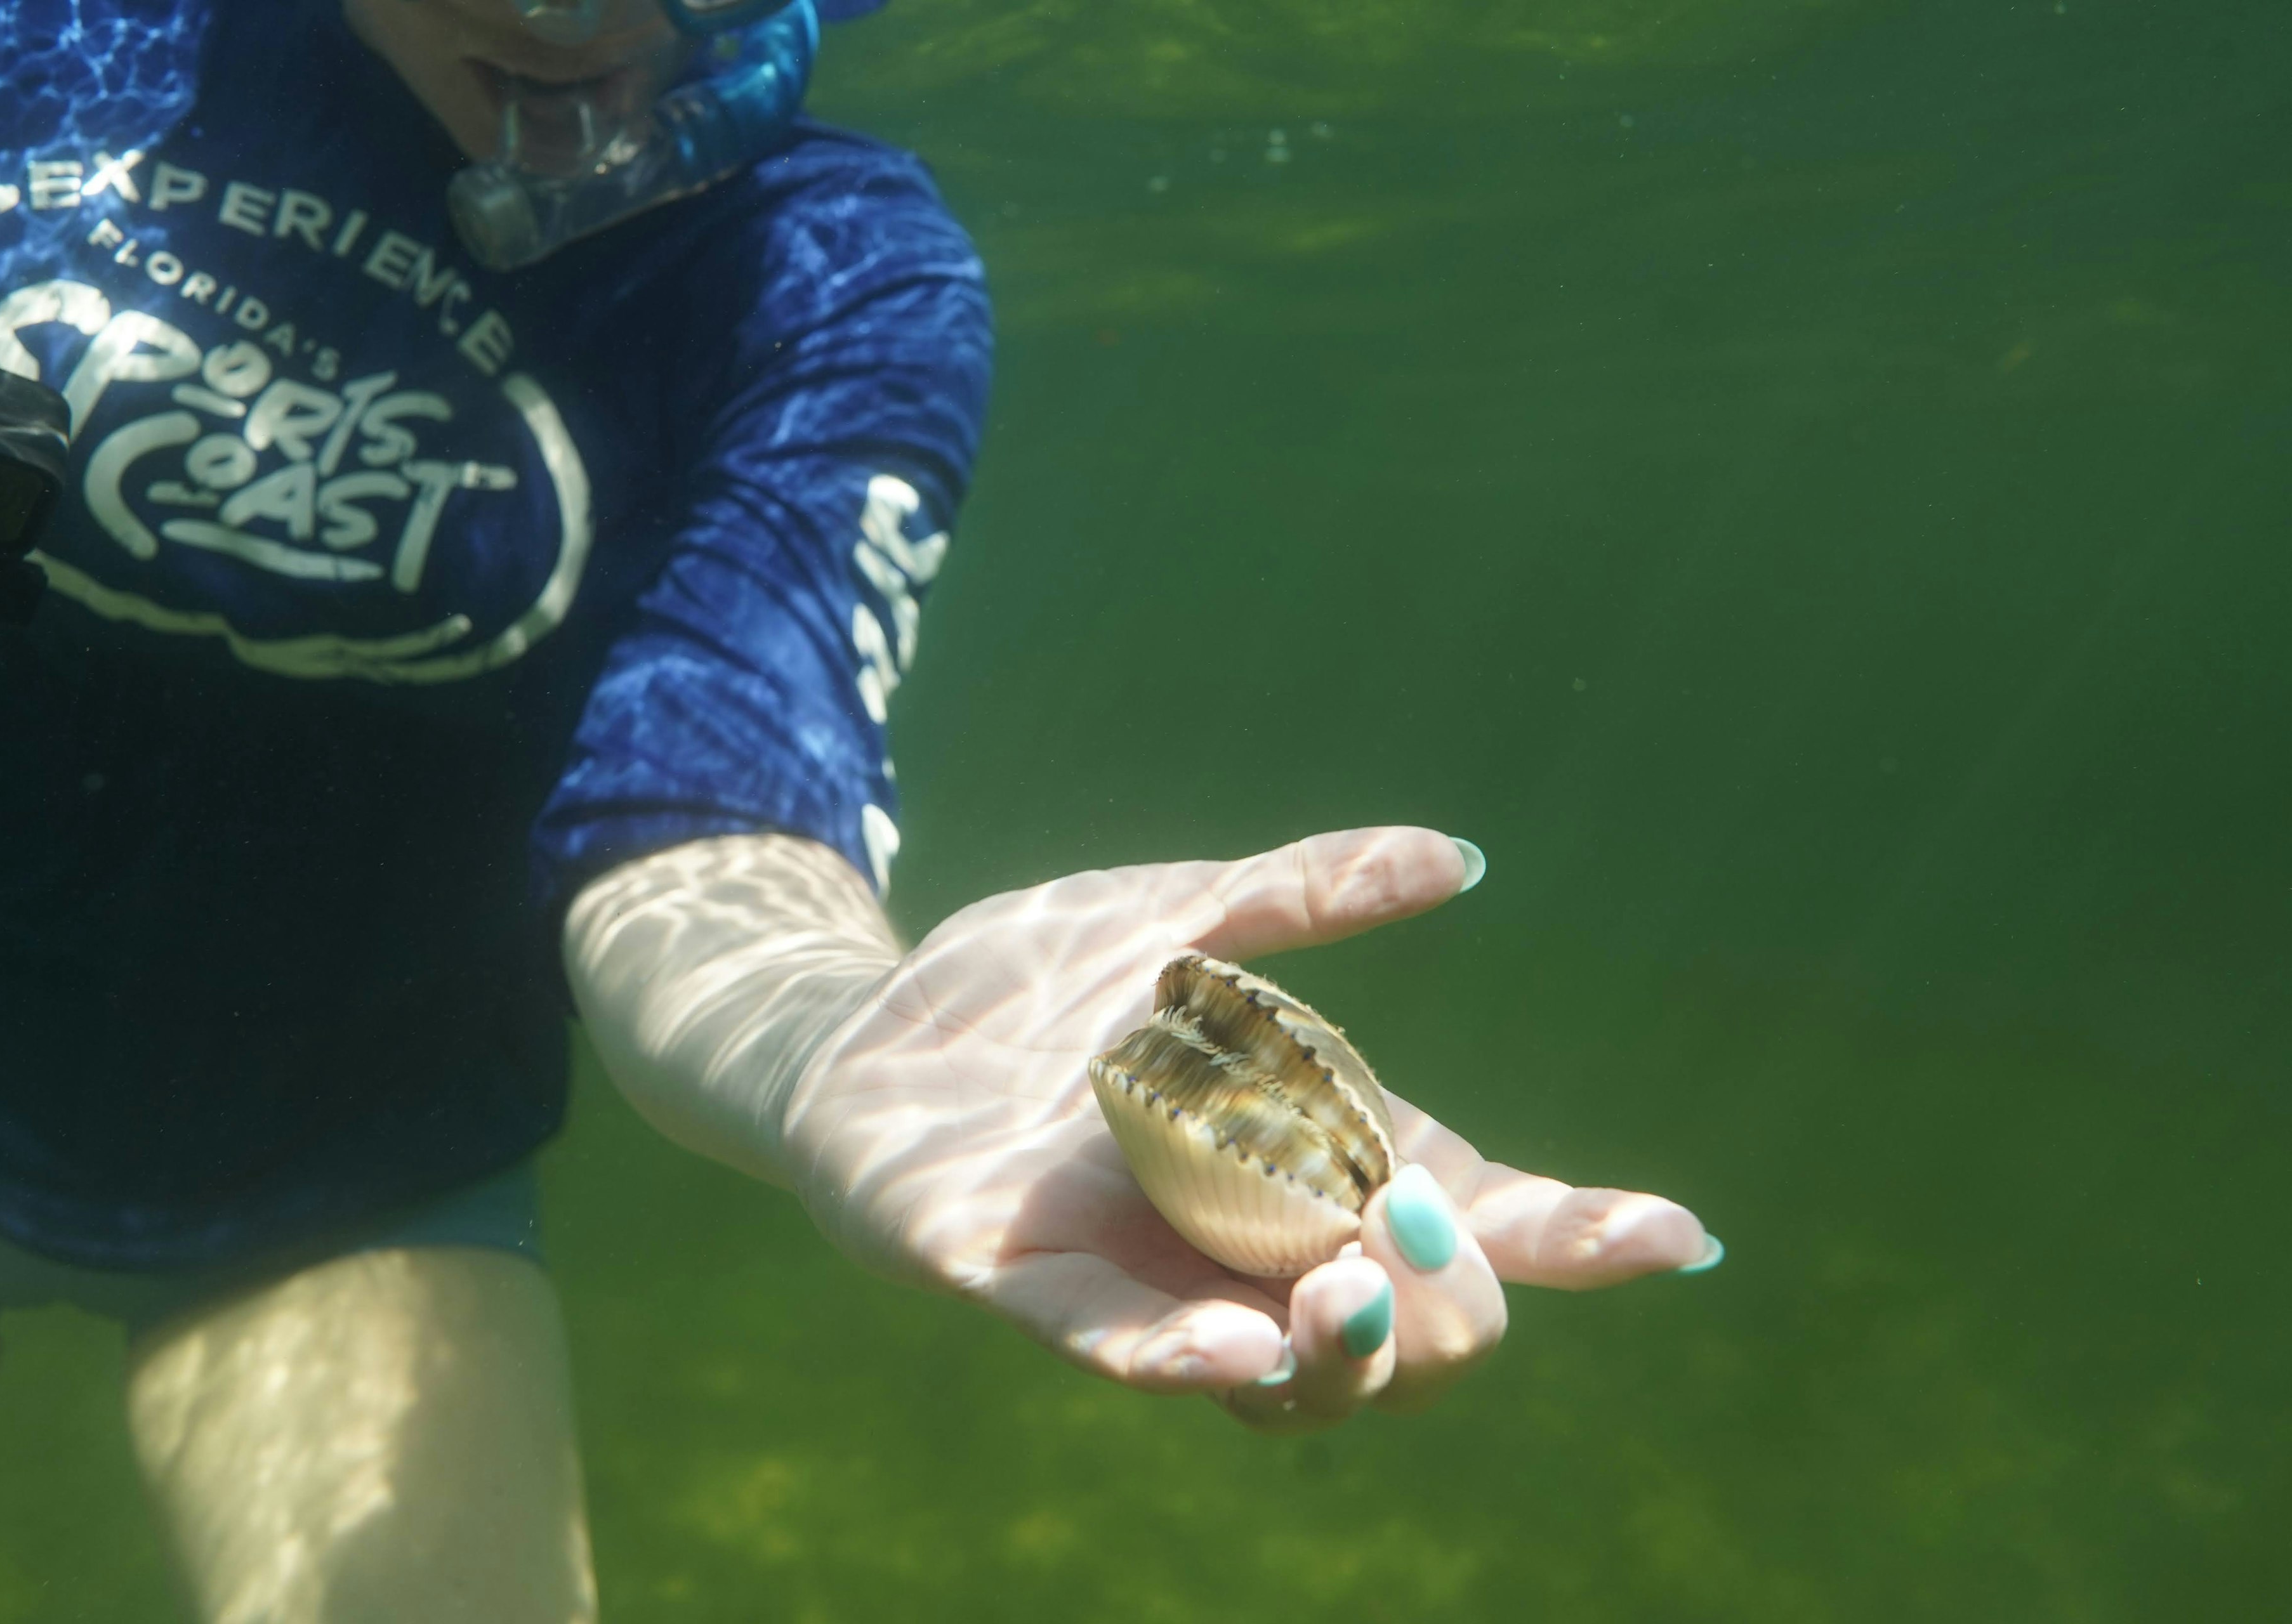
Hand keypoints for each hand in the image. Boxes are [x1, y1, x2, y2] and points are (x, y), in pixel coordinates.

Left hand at [780, 827, 1716, 1431]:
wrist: (858, 1026)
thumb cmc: (1027, 986)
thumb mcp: (1174, 914)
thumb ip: (1300, 896)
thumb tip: (1458, 855)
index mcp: (1300, 1156)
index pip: (1466, 1218)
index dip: (1569, 1234)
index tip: (1677, 1235)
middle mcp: (1241, 1241)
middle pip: (1409, 1328)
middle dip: (1455, 1301)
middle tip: (1429, 1221)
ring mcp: (1139, 1277)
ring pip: (1287, 1377)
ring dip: (1350, 1346)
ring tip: (1360, 1287)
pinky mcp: (1022, 1284)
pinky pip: (1118, 1352)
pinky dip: (1189, 1363)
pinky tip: (1251, 1358)